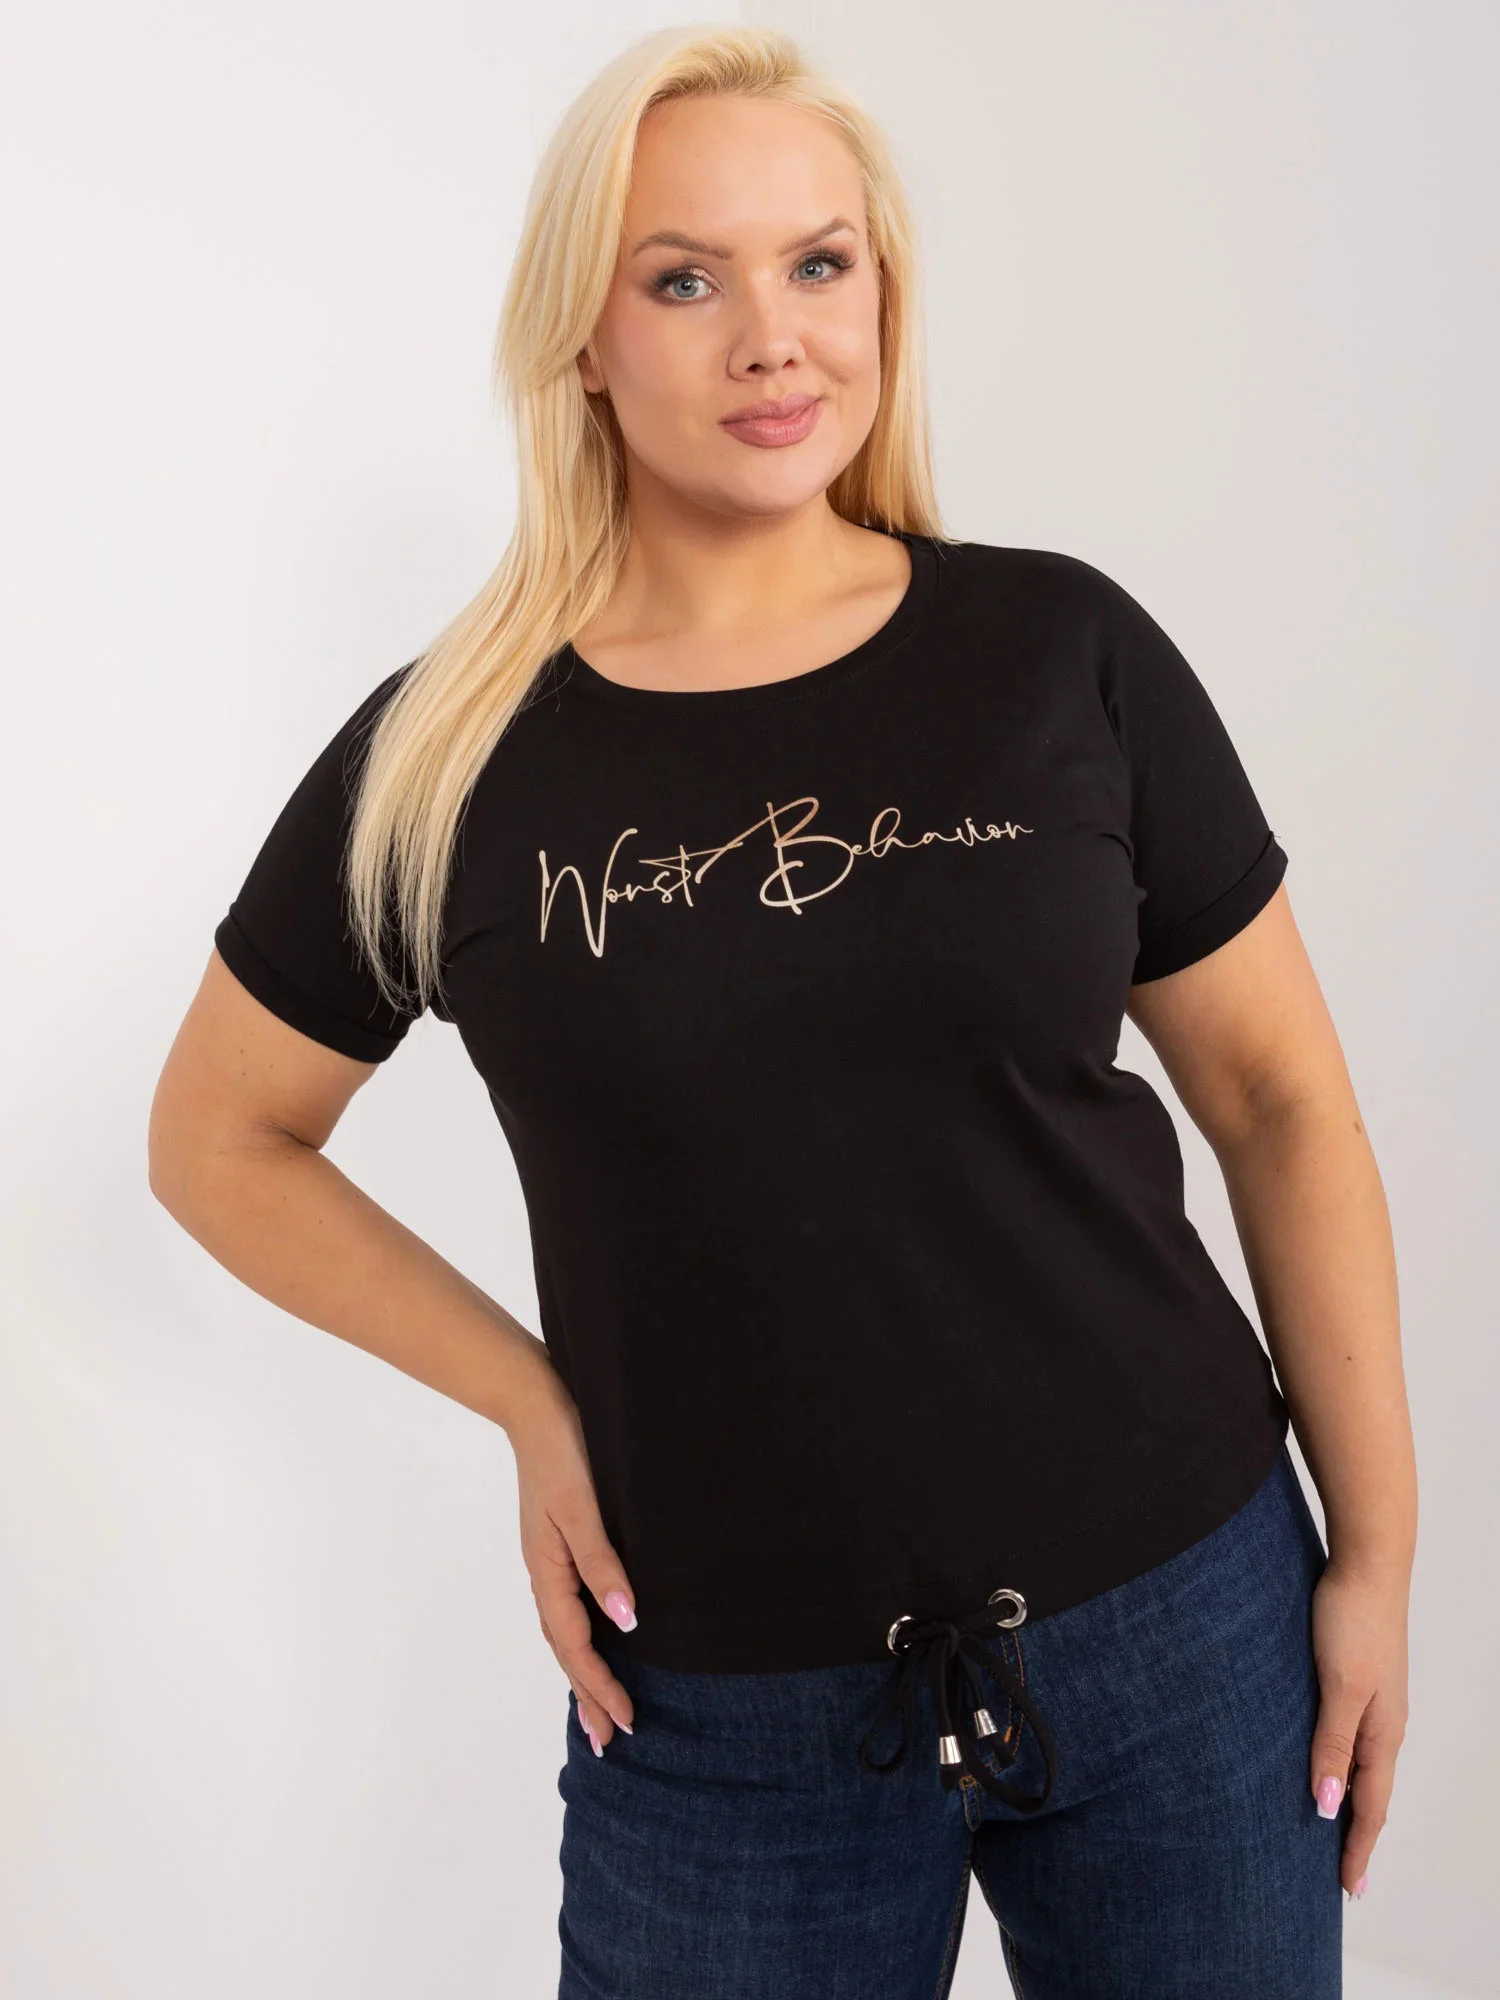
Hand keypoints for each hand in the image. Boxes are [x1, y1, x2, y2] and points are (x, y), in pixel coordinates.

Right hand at [506, 1369, 637, 1751]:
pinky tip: (597, 1635)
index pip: (575, 1646)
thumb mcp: (583, 1508)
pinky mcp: (561, 1538)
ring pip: (567, 1628)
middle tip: (608, 1741)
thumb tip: (626, 1622)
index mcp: (548, 1571)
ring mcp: (551, 1556)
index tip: (625, 1723)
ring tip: (600, 1709)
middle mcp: (546, 1571)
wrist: (536, 1399)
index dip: (600, 1686)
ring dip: (584, 1670)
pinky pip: (570, 1603)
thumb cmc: (563, 1449)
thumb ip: (602, 1564)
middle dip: (587, 1694)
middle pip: (566, 1647)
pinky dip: (583, 1634)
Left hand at [1307, 1554, 1409, 1897]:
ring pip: (1363, 1765)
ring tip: (1334, 1830)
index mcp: (1382, 1733)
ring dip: (1351, 1800)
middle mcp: (1384, 1723)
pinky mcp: (1361, 1677)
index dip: (1357, 1848)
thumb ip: (1332, 1745)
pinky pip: (1353, 1737)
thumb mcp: (1338, 1687)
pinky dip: (1344, 1764)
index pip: (1371, 1806)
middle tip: (1342, 1876)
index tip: (1348, 1891)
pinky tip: (1329, 1763)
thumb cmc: (1352, 1621)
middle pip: (1372, 1792)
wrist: (1367, 1564)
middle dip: (1358, 1835)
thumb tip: (1327, 1806)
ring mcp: (1375, 1700)